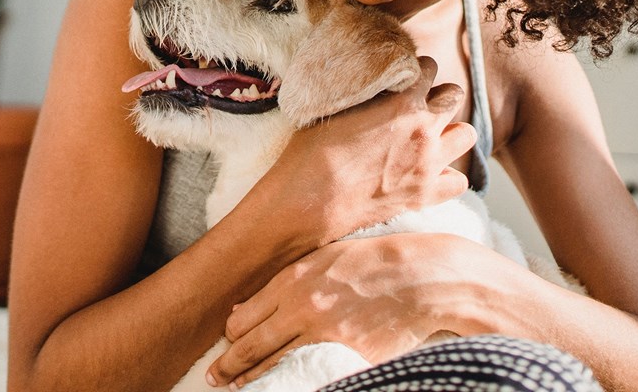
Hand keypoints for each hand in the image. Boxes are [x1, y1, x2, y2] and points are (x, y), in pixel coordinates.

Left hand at [206, 233, 509, 387]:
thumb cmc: (372, 264)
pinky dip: (290, 381)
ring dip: (251, 379)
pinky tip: (278, 386)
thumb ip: (284, 282)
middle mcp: (301, 307)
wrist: (422, 277)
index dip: (230, 337)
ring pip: (273, 365)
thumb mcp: (322, 259)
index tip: (226, 346)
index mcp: (292, 280)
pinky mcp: (347, 355)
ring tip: (238, 388)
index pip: (243, 318)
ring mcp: (323, 334)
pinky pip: (308, 373)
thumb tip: (245, 311)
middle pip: (249, 346)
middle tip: (215, 379)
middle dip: (228, 367)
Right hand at [256, 56, 476, 242]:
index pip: (428, 68)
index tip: (407, 78)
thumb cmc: (311, 152)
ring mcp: (429, 164)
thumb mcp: (336, 108)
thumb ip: (367, 94)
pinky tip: (429, 174)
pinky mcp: (426, 195)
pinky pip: (460, 181)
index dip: (416, 71)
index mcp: (402, 101)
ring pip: (467, 135)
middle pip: (454, 96)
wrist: (309, 200)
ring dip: (451, 132)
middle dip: (439, 97)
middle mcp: (424, 129)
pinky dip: (447, 176)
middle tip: (420, 106)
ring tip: (431, 138)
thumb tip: (374, 84)